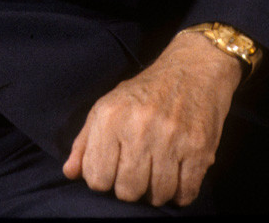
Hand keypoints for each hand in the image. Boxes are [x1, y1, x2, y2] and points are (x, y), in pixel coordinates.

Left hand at [62, 30, 242, 206]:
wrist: (192, 71)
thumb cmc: (144, 93)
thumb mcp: (107, 106)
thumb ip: (85, 141)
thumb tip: (70, 172)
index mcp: (111, 116)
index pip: (96, 177)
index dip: (103, 178)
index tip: (112, 168)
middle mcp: (139, 127)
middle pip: (127, 191)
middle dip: (129, 187)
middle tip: (136, 170)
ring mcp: (171, 139)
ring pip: (157, 196)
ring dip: (156, 191)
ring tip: (156, 171)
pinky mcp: (199, 149)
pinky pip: (185, 193)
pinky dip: (179, 192)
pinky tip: (176, 175)